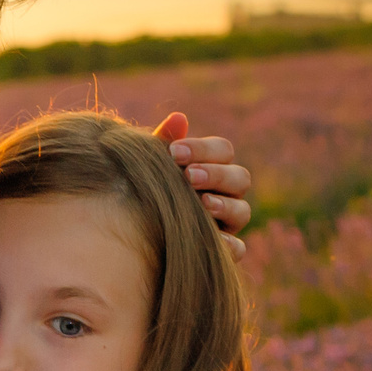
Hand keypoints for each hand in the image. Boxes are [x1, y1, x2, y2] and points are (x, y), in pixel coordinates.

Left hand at [154, 110, 251, 257]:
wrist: (128, 237)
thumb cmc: (144, 192)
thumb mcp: (151, 169)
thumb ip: (164, 144)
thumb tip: (178, 117)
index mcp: (212, 169)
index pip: (223, 150)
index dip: (203, 149)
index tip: (173, 153)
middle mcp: (225, 195)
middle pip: (240, 177)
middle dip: (216, 174)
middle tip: (188, 176)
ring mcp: (227, 224)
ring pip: (243, 211)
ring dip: (225, 205)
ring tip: (203, 203)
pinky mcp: (222, 253)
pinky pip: (237, 249)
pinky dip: (229, 245)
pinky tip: (213, 240)